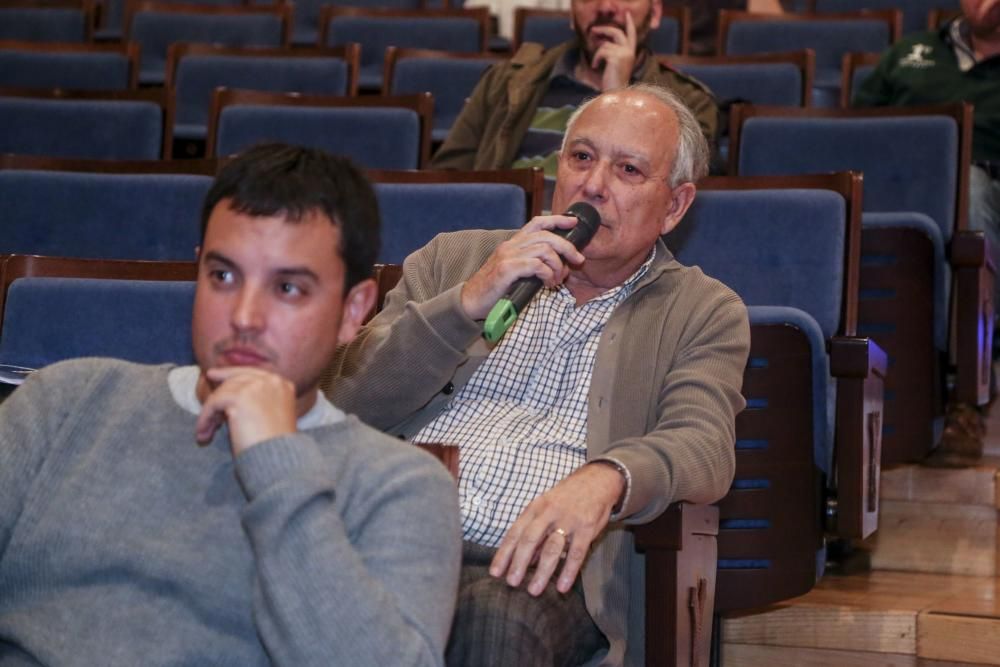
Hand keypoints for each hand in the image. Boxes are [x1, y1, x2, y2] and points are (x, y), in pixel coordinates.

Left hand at [195, 366, 297, 455]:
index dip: (231, 376)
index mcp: (283, 385)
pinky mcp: (239, 397)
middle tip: (205, 402)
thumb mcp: (271, 416)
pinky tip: (203, 435)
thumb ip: (258, 401)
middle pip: (236, 378)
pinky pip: (213, 403)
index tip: (214, 379)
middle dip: (218, 391)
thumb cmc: (275, 446)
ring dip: (210, 412)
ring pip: (222, 392)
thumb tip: (229, 397)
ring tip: (206, 432)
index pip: (252, 374)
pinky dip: (205, 419)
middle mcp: (272, 381)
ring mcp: (256, 386)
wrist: (278, 459)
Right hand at [460, 214, 585, 319]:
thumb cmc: (495, 288)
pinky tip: (547, 283)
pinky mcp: (506, 269)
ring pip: (544, 250)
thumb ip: (532, 263)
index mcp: (513, 243)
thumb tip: (560, 264)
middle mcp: (510, 245)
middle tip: (577, 260)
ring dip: (557, 265)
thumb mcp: (515, 271)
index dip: (557, 220)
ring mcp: (507, 256)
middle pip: (546, 236)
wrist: (471, 300)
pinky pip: (536, 265)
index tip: (573, 222)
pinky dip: (547, 274)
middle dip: (567, 247)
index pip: (537, 223)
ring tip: (557, 280)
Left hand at [489, 463, 625, 595]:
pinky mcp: (586, 528)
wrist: (597, 480)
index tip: (495, 572)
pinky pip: (577, 553)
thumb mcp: (545, 507)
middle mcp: (549, 513)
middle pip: (530, 540)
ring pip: (552, 548)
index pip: (515, 533)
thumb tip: (523, 560)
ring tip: (534, 590)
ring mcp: (568, 520)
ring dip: (542, 571)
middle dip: (519, 563)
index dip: (504, 553)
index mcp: (535, 508)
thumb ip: (535, 532)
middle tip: (512, 583)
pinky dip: (569, 571)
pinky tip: (562, 587)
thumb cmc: (567, 498)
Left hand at [590, 12, 637, 90]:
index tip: (627, 15)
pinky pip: (601, 51)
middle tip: (593, 30)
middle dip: (604, 29)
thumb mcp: (615, 64)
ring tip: (596, 65)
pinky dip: (596, 59)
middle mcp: (630, 51)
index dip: (629, 24)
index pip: (632, 35)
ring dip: (597, 55)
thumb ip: (613, 52)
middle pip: (617, 32)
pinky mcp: (617, 57)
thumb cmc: (613, 82)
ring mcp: (624, 53)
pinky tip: (596, 67)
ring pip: (605, 45)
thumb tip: (602, 41)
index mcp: (631, 53)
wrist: (615, 94)